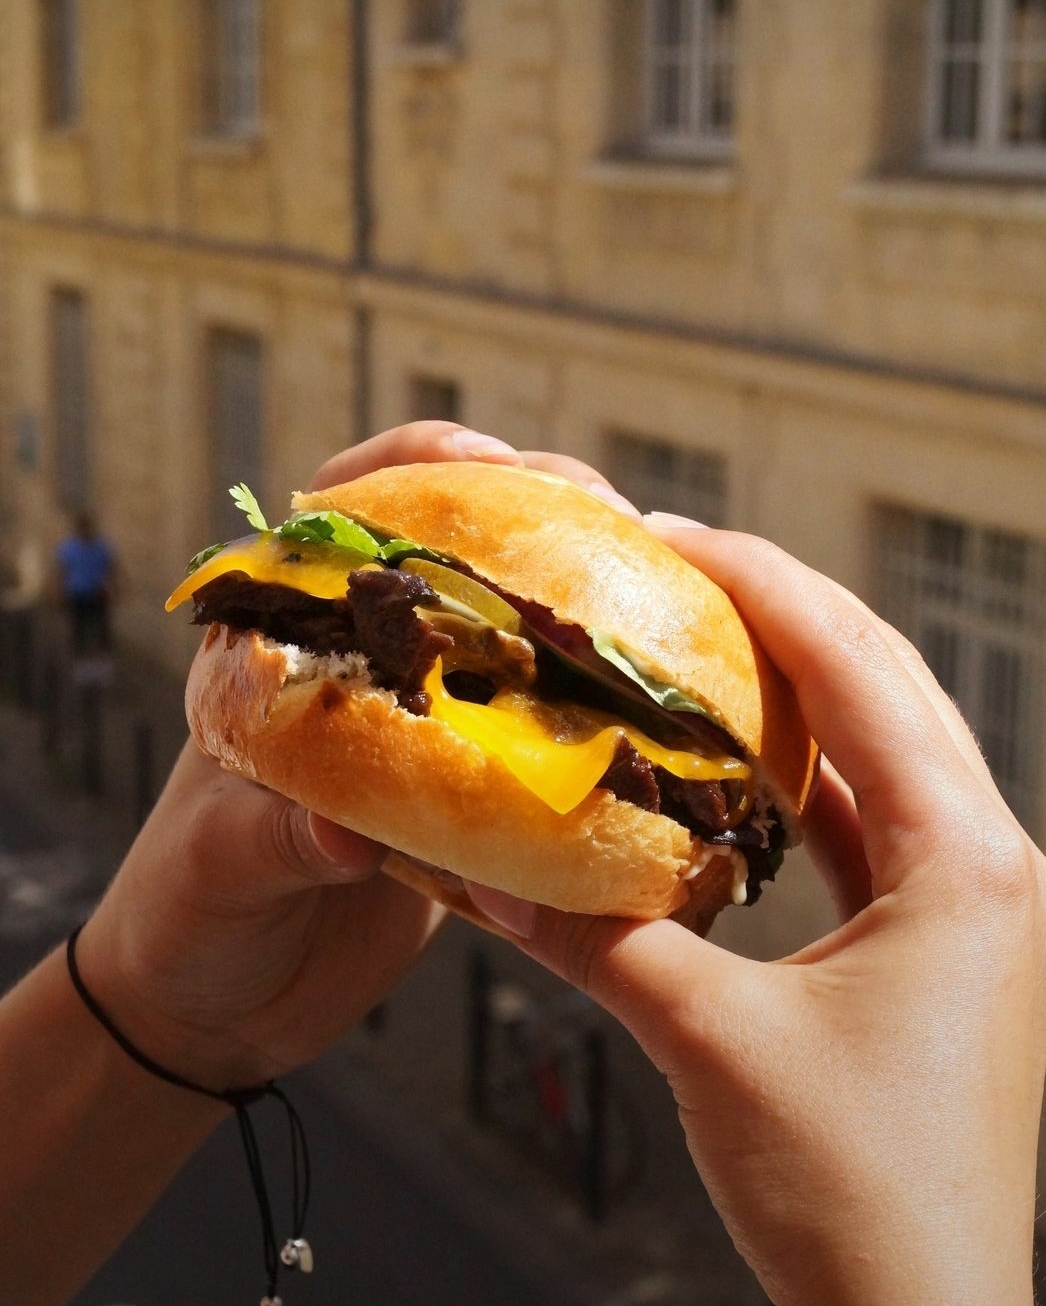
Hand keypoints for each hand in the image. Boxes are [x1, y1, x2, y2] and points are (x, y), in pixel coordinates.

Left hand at [76, 421, 607, 1090]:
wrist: (214, 1006)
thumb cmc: (186, 915)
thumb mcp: (217, 863)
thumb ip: (274, 833)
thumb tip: (351, 832)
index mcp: (283, 649)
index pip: (347, 514)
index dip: (417, 465)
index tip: (491, 461)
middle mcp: (364, 671)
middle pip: (460, 553)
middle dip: (541, 514)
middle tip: (617, 524)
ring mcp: (425, 730)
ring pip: (516, 640)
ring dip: (586, 611)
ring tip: (663, 597)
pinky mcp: (466, 800)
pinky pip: (538, 747)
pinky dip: (594, 729)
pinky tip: (655, 724)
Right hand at [502, 521, 1045, 1305]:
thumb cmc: (866, 1200)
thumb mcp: (714, 1046)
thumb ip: (598, 942)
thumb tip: (488, 880)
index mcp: (966, 861)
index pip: (858, 670)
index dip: (763, 586)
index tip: (674, 536)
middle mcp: (984, 864)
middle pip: (882, 684)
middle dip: (780, 610)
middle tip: (678, 563)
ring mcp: (962, 903)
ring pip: (877, 748)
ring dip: (792, 686)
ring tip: (700, 637)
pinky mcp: (927, 942)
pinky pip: (863, 822)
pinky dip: (793, 775)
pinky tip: (729, 761)